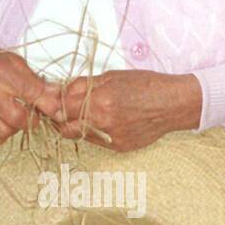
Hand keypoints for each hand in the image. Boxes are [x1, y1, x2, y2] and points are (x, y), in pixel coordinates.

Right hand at [0, 42, 62, 149]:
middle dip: (30, 118)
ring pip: (6, 132)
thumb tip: (59, 97)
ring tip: (10, 113)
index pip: (33, 94)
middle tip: (28, 109)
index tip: (58, 112)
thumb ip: (36, 80)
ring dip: (14, 126)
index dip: (50, 105)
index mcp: (0, 71)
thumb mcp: (14, 62)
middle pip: (20, 119)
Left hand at [48, 70, 202, 151]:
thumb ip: (84, 84)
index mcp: (100, 102)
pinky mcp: (119, 147)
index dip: (53, 103)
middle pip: (65, 127)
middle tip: (59, 109)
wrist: (174, 104)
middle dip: (59, 118)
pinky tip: (101, 120)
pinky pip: (96, 141)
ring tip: (80, 113)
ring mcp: (111, 139)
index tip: (50, 99)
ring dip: (74, 125)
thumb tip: (62, 89)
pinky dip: (92, 130)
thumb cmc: (146, 85)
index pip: (62, 108)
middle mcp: (103, 123)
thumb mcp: (112, 76)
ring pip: (79, 136)